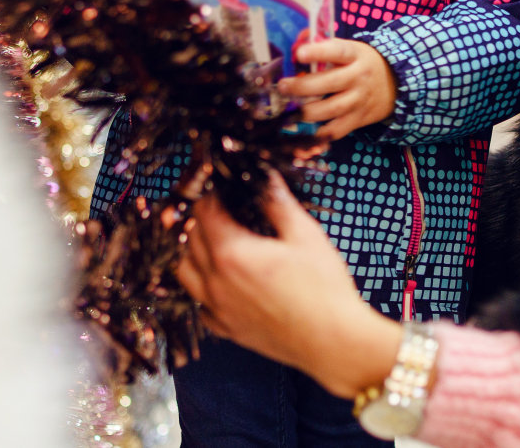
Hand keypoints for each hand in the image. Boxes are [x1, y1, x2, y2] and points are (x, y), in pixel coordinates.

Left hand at [177, 175, 400, 398]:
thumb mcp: (305, 235)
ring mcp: (218, 309)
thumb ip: (278, 202)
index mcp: (231, 253)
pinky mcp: (227, 330)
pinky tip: (224, 283)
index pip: (204, 213)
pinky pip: (200, 306)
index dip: (213, 196)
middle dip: (204, 220)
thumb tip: (266, 177)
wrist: (333, 341)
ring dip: (194, 253)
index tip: (226, 191)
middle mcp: (215, 282)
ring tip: (218, 243)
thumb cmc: (323, 288)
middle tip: (226, 211)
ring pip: (186, 273)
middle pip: (191, 240)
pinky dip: (203, 290)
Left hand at [278, 39, 397, 141]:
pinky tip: (306, 131)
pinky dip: (321, 133)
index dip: (317, 52)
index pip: (336, 51)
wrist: (396, 84)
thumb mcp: (350, 49)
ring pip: (331, 109)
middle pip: (329, 83)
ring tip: (290, 111)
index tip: (298, 54)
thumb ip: (324, 47)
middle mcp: (358, 77)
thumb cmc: (362, 63)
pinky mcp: (359, 119)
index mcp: (355, 54)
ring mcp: (359, 99)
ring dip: (307, 112)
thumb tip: (295, 46)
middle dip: (302, 86)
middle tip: (282, 87)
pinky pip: (338, 130)